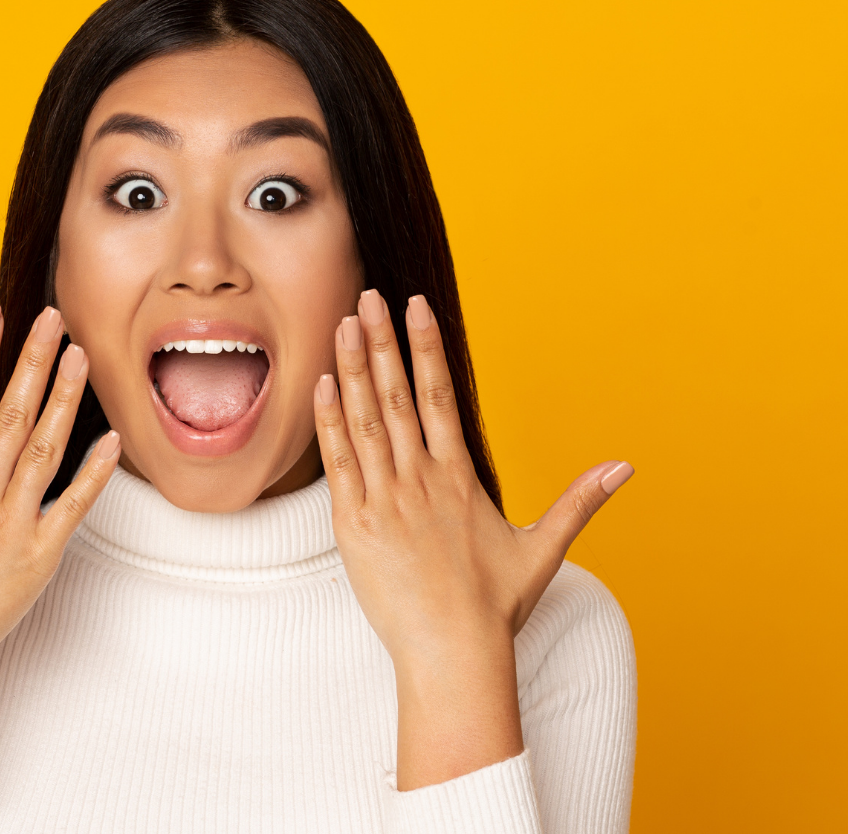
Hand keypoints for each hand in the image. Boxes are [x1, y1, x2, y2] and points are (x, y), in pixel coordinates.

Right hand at [0, 303, 121, 772]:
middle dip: (34, 359)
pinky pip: (75, 506)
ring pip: (46, 448)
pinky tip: (112, 439)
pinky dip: (94, 472)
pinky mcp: (40, 555)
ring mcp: (13, 522)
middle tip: (56, 317)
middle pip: (12, 412)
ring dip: (65, 400)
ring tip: (81, 357)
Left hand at [312, 289, 632, 789]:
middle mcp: (420, 479)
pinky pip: (339, 463)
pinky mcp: (354, 525)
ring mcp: (384, 499)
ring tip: (345, 324)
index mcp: (459, 476)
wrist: (452, 654)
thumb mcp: (542, 548)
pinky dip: (330, 422)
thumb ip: (579, 501)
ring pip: (365, 420)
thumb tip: (626, 467)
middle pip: (397, 395)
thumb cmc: (495, 606)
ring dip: (353, 369)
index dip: (426, 346)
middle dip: (382, 341)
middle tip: (369, 295)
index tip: (416, 306)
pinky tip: (323, 384)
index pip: (440, 394)